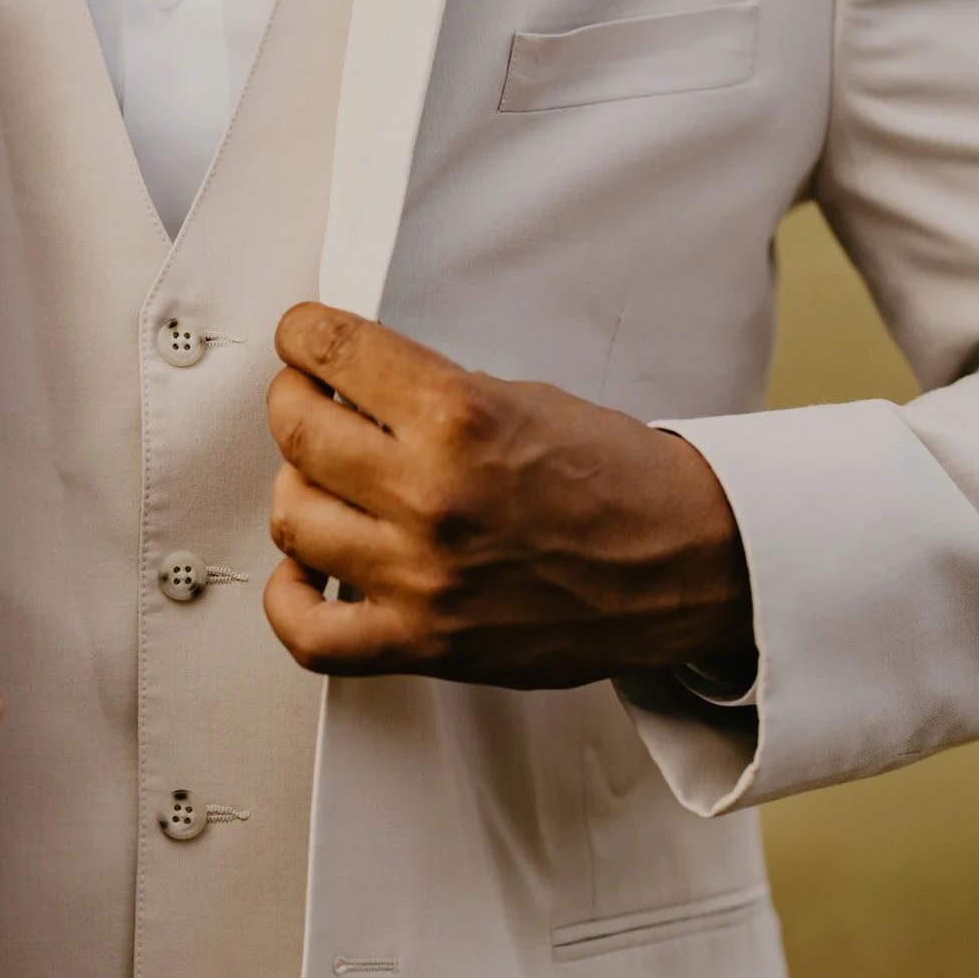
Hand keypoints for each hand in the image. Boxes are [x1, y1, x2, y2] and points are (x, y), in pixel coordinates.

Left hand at [264, 307, 753, 688]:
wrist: (689, 563)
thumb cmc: (621, 482)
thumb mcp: (525, 398)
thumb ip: (432, 395)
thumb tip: (354, 388)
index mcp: (461, 418)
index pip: (333, 352)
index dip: (304, 335)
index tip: (303, 337)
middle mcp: (433, 495)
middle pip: (296, 430)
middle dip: (297, 401)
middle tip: (314, 401)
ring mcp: (423, 576)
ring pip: (293, 518)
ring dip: (299, 488)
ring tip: (325, 480)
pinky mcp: (426, 642)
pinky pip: (312, 632)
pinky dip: (289, 598)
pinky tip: (308, 567)